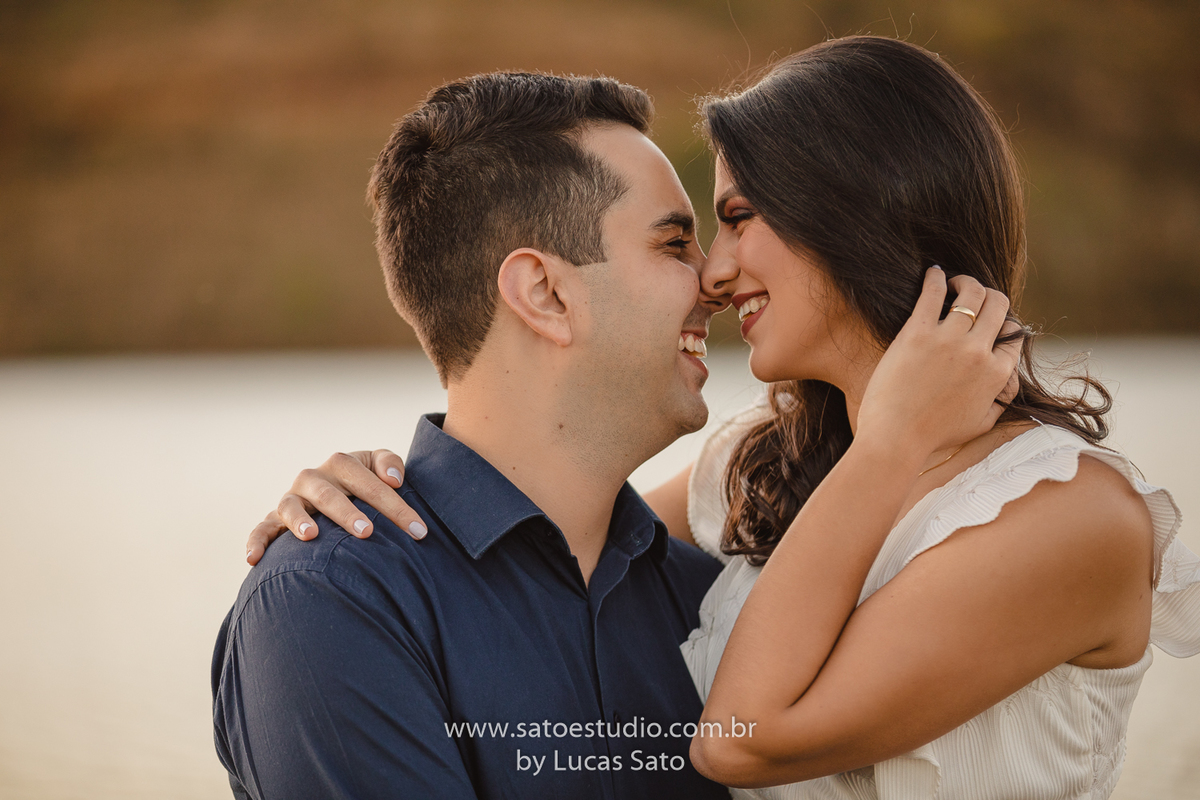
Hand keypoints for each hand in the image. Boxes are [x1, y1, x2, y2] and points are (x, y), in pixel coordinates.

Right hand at [244, 449, 427, 564]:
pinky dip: (255, 541)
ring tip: (311, 535)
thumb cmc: (365, 482)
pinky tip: (253, 559)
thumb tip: (395, 479)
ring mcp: (292, 498)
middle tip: (366, 531)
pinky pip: (261, 528)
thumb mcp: (378, 466)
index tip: (418, 530)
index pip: (371, 483)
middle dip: (347, 511)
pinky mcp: (275, 519)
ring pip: (290, 506)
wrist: (337, 489)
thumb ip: (389, 463)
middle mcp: (313, 479)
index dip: (396, 506)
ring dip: (299, 520)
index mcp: (342, 464)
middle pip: (329, 492)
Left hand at [855, 268, 1021, 460]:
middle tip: (972, 295)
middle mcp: (978, 352)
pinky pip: (932, 292)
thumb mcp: (981, 423)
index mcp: (997, 374)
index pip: (1014, 335)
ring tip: (954, 283)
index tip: (989, 324)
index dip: (1004, 326)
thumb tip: (1006, 382)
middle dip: (990, 296)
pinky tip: (932, 273)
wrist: (895, 439)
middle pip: (999, 305)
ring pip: (973, 292)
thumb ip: (999, 400)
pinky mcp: (918, 333)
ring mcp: (949, 340)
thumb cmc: (933, 436)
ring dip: (966, 282)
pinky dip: (935, 277)